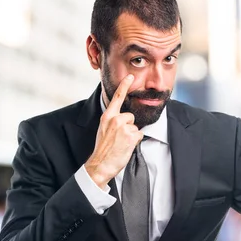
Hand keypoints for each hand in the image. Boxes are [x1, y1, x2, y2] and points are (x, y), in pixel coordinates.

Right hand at [85, 74, 142, 188]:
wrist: (100, 164)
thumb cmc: (103, 149)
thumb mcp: (103, 130)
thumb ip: (112, 121)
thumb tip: (125, 119)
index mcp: (107, 116)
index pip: (117, 97)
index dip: (124, 85)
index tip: (130, 76)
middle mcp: (115, 119)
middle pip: (131, 117)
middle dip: (128, 126)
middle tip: (119, 138)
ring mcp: (123, 127)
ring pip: (135, 127)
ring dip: (131, 136)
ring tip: (121, 144)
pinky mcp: (131, 135)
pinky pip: (139, 135)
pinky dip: (135, 142)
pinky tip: (126, 147)